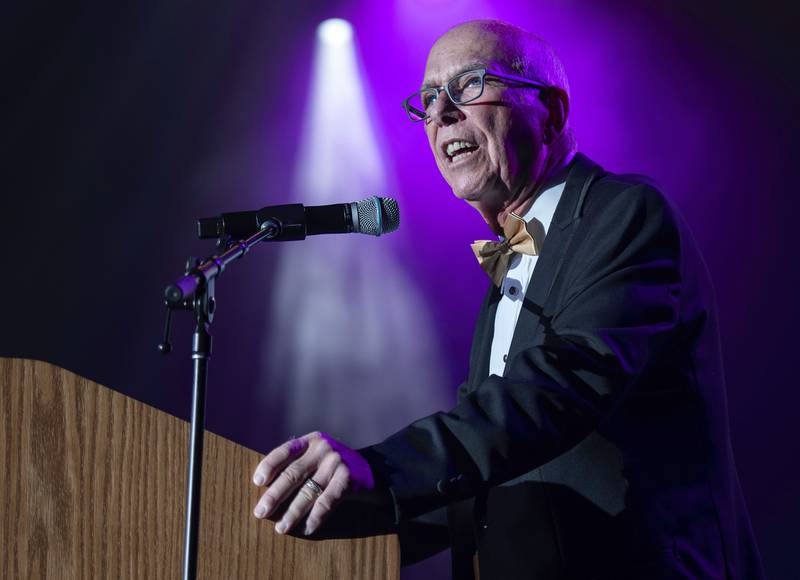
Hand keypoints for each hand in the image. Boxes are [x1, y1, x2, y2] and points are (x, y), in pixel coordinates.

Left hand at [252, 431, 374, 535]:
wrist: (375, 470)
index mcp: (311, 440)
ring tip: (281, 528)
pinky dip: (315, 517)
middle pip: (293, 474)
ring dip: (292, 512)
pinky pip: (326, 501)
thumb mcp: (318, 456)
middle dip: (274, 496)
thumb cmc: (336, 467)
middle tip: (260, 512)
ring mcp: (336, 463)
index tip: (257, 483)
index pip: (285, 451)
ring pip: (308, 492)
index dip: (269, 466)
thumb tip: (266, 488)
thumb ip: (299, 463)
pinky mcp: (348, 479)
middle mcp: (323, 449)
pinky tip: (307, 528)